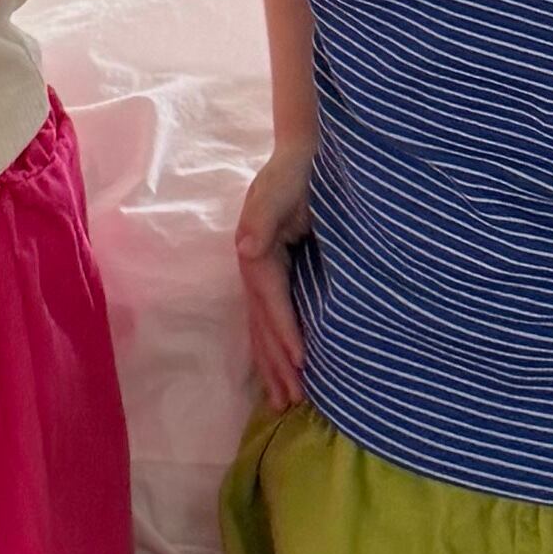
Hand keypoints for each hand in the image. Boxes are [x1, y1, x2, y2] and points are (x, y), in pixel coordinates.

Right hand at [236, 139, 313, 410]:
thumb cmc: (298, 168)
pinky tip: (286, 369)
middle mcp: (255, 267)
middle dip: (277, 364)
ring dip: (274, 366)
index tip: (302, 365)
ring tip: (286, 402)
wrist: (306, 151)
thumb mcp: (280, 186)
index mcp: (256, 252)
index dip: (285, 334)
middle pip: (263, 325)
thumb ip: (263, 217)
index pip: (272, 302)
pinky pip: (275, 319)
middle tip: (292, 402)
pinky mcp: (278, 273)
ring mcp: (264, 273)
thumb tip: (246, 249)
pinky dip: (277, 347)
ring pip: (266, 329)